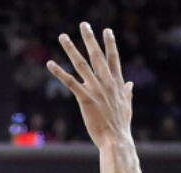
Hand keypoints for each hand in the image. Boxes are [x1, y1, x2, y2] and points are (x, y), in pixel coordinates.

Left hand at [46, 23, 132, 148]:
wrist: (116, 140)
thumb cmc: (120, 126)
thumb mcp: (127, 106)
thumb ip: (127, 92)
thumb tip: (130, 84)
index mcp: (117, 84)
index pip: (113, 59)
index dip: (110, 44)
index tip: (107, 31)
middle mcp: (106, 83)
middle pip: (97, 56)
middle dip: (90, 39)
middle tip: (83, 25)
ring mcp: (96, 90)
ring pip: (81, 65)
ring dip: (70, 49)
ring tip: (62, 36)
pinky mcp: (85, 98)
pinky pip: (69, 82)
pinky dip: (59, 72)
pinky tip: (50, 63)